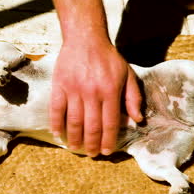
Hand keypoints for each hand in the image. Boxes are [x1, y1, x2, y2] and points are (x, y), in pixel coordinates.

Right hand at [50, 41, 142, 156]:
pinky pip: (56, 109)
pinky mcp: (59, 86)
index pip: (110, 123)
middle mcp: (92, 93)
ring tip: (75, 148)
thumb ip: (133, 97)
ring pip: (74, 121)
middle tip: (91, 154)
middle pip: (91, 126)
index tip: (106, 151)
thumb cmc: (108, 58)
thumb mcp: (127, 74)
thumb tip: (137, 120)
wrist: (85, 39)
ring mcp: (74, 90)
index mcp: (110, 91)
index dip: (108, 140)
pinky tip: (58, 134)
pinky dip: (56, 124)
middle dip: (91, 144)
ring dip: (74, 138)